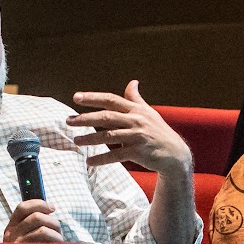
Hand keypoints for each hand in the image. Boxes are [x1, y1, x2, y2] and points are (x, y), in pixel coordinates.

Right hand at [4, 198, 63, 242]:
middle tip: (58, 230)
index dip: (39, 204)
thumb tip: (50, 208)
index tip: (52, 208)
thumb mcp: (25, 237)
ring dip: (56, 233)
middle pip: (36, 217)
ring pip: (43, 229)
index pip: (22, 208)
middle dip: (53, 221)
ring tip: (58, 241)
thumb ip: (32, 224)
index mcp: (11, 228)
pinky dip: (56, 241)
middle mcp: (11, 235)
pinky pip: (46, 241)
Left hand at [69, 80, 192, 175]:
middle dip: (86, 118)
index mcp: (135, 110)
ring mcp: (137, 136)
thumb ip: (136, 98)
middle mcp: (136, 120)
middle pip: (106, 117)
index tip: (76, 97)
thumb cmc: (158, 131)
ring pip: (109, 136)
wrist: (175, 154)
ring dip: (90, 139)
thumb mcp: (148, 112)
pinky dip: (102, 159)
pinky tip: (89, 161)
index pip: (111, 100)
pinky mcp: (138, 152)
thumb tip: (133, 82)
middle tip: (68, 121)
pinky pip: (116, 155)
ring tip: (76, 140)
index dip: (93, 98)